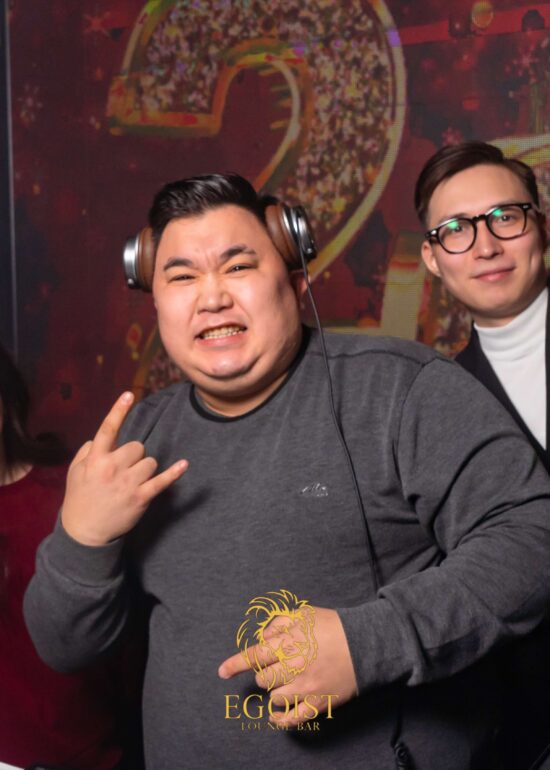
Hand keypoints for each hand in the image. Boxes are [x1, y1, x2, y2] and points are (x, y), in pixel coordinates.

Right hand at [61, 392, 187, 545]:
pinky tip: (184, 464)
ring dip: (144, 469)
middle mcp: (112, 468)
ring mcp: (128, 483)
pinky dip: (174, 473)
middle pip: (137, 446)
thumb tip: (102, 439)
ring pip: (150, 461)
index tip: (129, 394)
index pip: (108, 430)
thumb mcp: (76, 471)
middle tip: (123, 471)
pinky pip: (162, 481)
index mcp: (95, 459)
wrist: (85, 532)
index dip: (118, 411)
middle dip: (133, 456)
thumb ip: (88, 451)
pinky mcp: (141, 497)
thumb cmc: (80, 498)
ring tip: (131, 483)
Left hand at [218, 606, 357, 726]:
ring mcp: (305, 687)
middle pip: (263, 679)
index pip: (253, 656)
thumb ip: (280, 622)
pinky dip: (281, 719)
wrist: (365, 644)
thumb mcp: (305, 613)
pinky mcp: (318, 702)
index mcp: (287, 643)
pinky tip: (276, 716)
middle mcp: (293, 666)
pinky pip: (293, 718)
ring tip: (286, 683)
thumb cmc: (333, 626)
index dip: (235, 664)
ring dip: (275, 691)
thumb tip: (264, 636)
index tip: (222, 672)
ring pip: (275, 697)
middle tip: (277, 668)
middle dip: (266, 673)